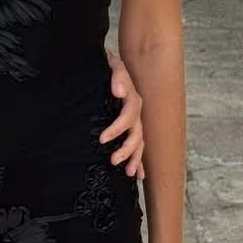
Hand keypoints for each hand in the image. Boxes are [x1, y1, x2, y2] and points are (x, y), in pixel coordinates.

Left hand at [102, 49, 144, 179]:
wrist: (108, 70)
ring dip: (135, 159)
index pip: (128, 117)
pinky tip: (139, 176)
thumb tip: (119, 91)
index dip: (117, 129)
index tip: (102, 140)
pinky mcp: (130, 130)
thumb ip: (117, 75)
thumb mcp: (113, 65)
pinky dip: (140, 162)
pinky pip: (138, 148)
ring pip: (139, 143)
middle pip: (137, 135)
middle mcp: (136, 113)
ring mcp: (135, 123)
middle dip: (127, 150)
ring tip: (128, 173)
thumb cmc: (108, 68)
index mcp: (132, 100)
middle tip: (113, 161)